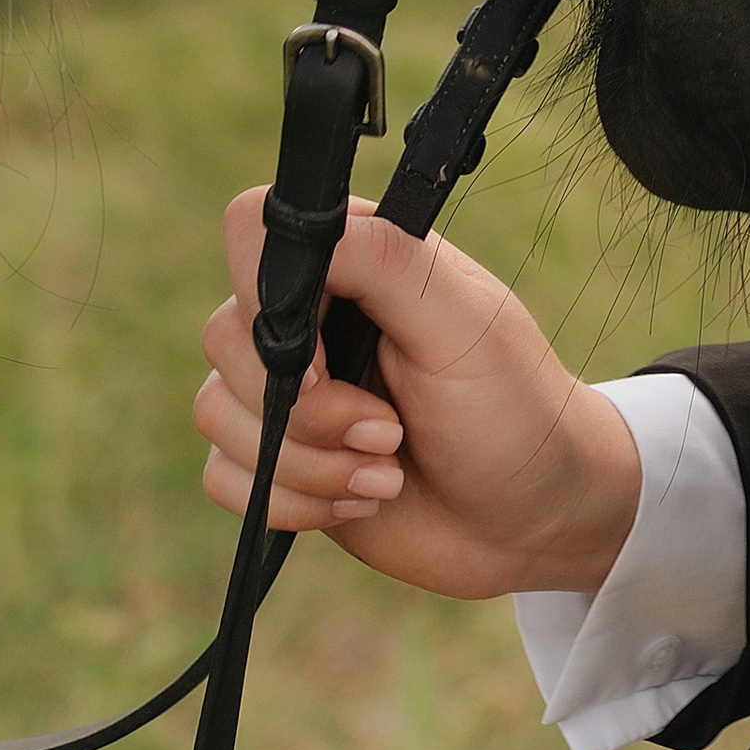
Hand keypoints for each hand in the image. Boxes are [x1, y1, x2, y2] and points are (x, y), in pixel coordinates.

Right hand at [194, 191, 642, 602]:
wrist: (532, 519)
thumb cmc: (512, 408)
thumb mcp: (464, 324)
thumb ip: (385, 263)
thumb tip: (305, 230)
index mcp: (359, 259)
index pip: (254, 229)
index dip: (266, 296)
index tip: (323, 360)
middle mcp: (314, 316)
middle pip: (225, 335)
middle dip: (308, 410)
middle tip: (392, 431)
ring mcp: (291, 390)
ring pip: (218, 414)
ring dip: (309, 464)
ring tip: (389, 470)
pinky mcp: (279, 461)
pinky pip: (225, 478)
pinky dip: (292, 502)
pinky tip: (364, 498)